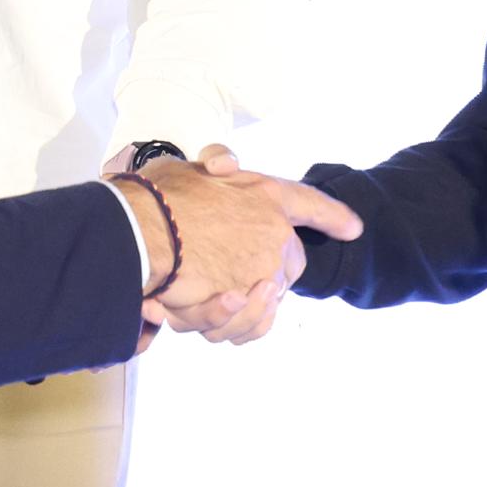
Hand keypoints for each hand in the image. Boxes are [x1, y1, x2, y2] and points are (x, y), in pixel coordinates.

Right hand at [118, 149, 361, 344]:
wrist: (134, 233)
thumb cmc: (156, 197)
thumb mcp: (187, 166)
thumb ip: (213, 162)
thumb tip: (225, 165)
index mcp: (267, 195)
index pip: (313, 206)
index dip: (335, 217)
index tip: (352, 229)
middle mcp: (273, 235)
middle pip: (290, 263)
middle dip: (268, 268)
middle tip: (233, 266)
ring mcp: (260, 270)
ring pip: (270, 299)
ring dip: (249, 302)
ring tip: (223, 292)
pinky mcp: (240, 303)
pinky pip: (250, 324)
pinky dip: (233, 322)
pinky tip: (215, 310)